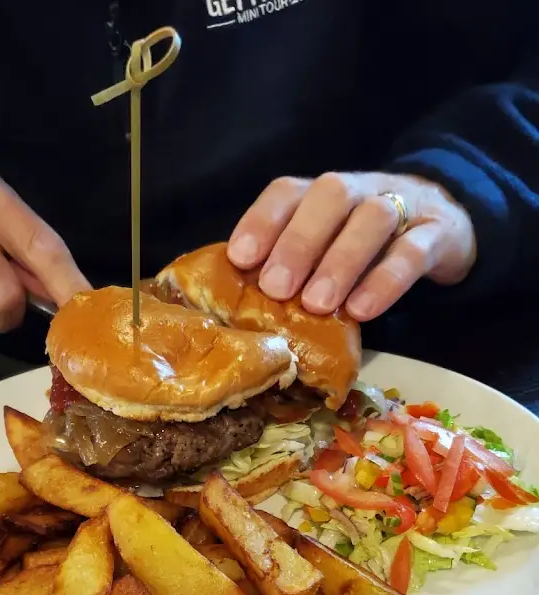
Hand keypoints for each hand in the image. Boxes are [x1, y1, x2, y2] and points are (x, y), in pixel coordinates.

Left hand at [228, 172, 475, 320]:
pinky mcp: (439, 234)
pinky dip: (386, 280)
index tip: (240, 258)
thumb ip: (293, 267)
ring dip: (340, 261)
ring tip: (317, 304)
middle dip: (298, 242)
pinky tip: (362, 310)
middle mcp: (362, 190)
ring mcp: (404, 207)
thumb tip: (245, 304)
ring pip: (373, 218)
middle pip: (331, 195)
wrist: (448, 228)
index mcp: (325, 194)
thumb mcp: (328, 250)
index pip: (290, 190)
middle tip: (276, 288)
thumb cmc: (369, 249)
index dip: (262, 220)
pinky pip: (414, 251)